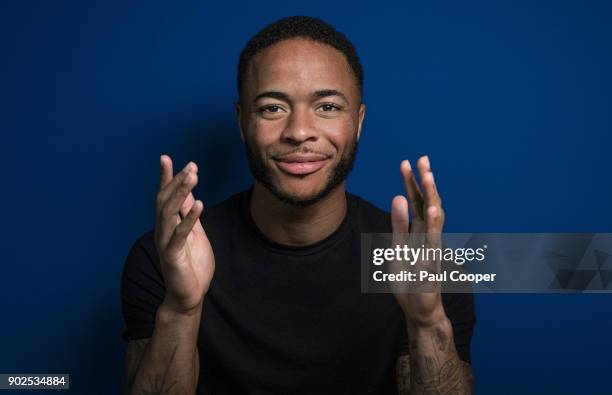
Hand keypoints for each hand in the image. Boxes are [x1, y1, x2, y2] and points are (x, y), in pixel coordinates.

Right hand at [154, 155, 214, 314]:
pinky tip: (200, 204)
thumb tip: (189, 193)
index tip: (166, 158)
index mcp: (168, 225)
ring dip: (181, 193)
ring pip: (169, 213)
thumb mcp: (194, 234)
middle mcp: (163, 231)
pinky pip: (180, 234)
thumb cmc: (192, 266)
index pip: (165, 197)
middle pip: (165, 200)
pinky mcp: (173, 256)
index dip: (166, 177)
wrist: (188, 297)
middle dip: (176, 181)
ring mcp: (166, 243)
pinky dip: (190, 218)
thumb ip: (189, 215)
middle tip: (190, 165)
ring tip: (193, 176)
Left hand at [391, 155, 445, 328]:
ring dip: (432, 196)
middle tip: (423, 159)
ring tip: (429, 176)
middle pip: (428, 203)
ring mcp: (431, 247)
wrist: (420, 309)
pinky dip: (434, 225)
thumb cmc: (409, 279)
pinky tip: (434, 210)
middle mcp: (427, 236)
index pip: (416, 202)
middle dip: (424, 181)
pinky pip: (433, 240)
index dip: (411, 182)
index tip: (407, 162)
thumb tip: (397, 198)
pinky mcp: (432, 262)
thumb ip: (399, 225)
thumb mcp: (397, 248)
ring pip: (434, 217)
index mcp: (418, 231)